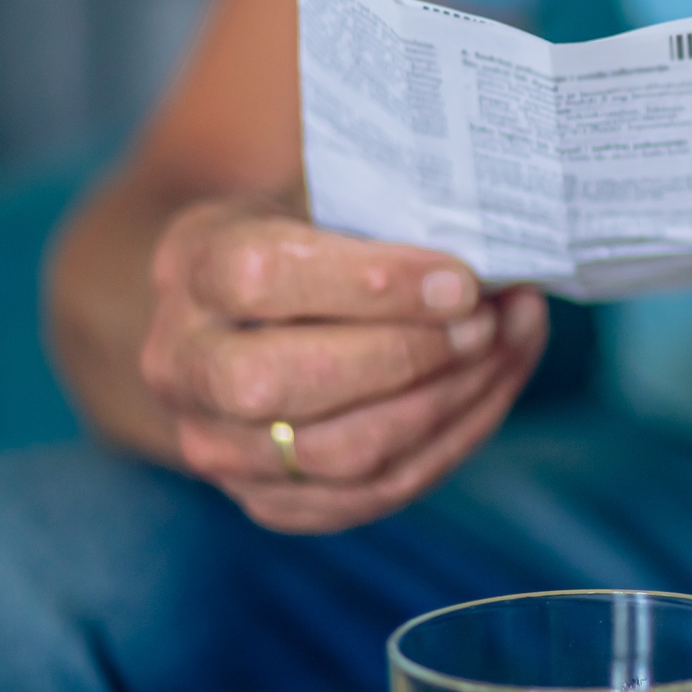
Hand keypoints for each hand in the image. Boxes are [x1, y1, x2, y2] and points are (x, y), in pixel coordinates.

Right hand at [139, 195, 547, 531]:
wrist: (248, 314)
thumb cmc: (311, 236)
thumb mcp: (327, 192)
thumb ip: (387, 204)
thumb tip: (489, 230)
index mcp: (193, 265)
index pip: (263, 278)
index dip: (371, 284)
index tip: (462, 280)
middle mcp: (182, 365)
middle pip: (281, 382)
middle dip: (407, 355)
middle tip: (487, 322)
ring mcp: (215, 444)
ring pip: (336, 451)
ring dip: (445, 402)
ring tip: (510, 347)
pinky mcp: (268, 500)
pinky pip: (369, 494)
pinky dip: (449, 443)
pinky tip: (494, 389)